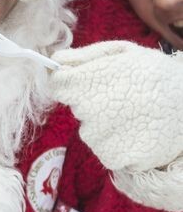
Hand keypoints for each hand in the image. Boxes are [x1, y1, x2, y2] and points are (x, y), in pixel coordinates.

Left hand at [50, 41, 182, 171]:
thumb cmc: (155, 72)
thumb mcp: (121, 52)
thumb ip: (83, 57)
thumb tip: (55, 61)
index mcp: (85, 82)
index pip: (57, 86)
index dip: (71, 82)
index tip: (87, 81)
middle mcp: (88, 113)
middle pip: (77, 110)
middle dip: (93, 102)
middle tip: (124, 96)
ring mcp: (102, 139)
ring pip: (91, 133)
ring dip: (106, 126)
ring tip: (135, 114)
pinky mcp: (117, 160)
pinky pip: (107, 152)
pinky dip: (119, 145)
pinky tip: (139, 131)